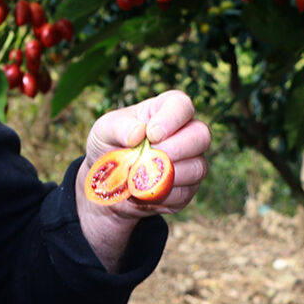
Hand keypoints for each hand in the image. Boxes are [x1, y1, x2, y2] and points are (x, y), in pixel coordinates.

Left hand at [74, 90, 210, 270]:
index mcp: (164, 112)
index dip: (174, 118)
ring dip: (165, 179)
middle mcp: (184, 135)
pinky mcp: (187, 191)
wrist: (104, 189)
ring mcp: (190, 164)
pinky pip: (186, 196)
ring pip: (198, 170)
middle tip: (149, 162)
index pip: (183, 104)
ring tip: (136, 181)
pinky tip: (143, 197)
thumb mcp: (101, 133)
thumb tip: (140, 133)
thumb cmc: (105, 151)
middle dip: (176, 151)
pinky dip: (162, 200)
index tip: (153, 134)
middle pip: (202, 136)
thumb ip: (119, 127)